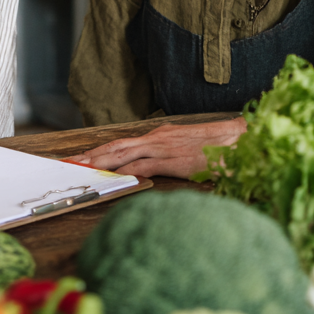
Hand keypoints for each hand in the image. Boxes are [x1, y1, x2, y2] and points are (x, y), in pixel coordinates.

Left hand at [74, 118, 246, 178]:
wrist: (245, 140)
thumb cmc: (222, 149)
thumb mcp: (191, 153)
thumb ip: (174, 160)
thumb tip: (159, 171)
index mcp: (161, 136)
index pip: (124, 143)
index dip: (101, 150)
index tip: (82, 157)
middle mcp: (158, 137)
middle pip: (116, 146)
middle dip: (91, 154)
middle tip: (68, 163)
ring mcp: (164, 147)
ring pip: (122, 153)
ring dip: (98, 161)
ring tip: (78, 169)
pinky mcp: (173, 160)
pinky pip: (141, 166)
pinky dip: (122, 171)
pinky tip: (109, 177)